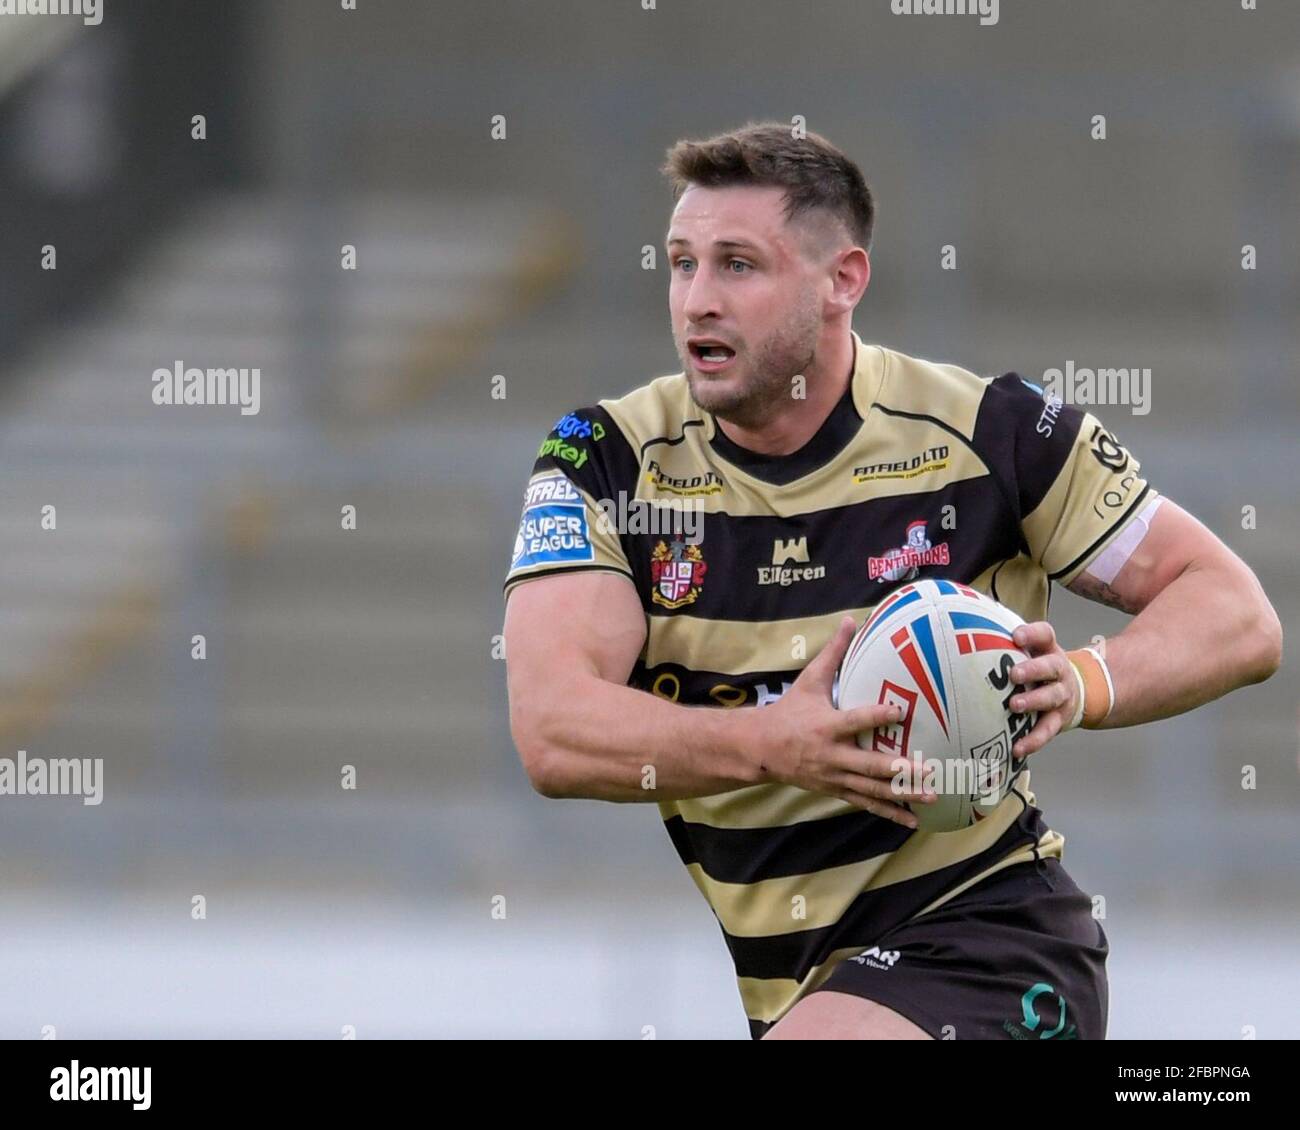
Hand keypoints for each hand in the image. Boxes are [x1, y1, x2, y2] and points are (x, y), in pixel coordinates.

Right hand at [755, 616, 934, 828]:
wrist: (761, 749)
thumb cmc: (789, 711)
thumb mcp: (809, 681)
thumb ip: (833, 653)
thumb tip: (851, 620)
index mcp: (826, 725)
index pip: (855, 721)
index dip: (877, 716)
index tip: (901, 711)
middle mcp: (832, 755)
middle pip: (868, 766)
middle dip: (898, 770)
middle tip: (927, 769)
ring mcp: (835, 777)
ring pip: (872, 789)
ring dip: (902, 794)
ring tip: (930, 795)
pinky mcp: (836, 790)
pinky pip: (866, 804)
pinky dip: (889, 813)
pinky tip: (912, 821)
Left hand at [1008, 621, 1079, 760]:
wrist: (1076, 693)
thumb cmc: (1038, 669)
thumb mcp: (1030, 651)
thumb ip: (1003, 644)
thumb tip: (958, 632)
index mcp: (1048, 650)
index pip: (1045, 635)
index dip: (1033, 634)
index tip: (1016, 636)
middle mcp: (1059, 670)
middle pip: (1051, 666)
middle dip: (1033, 669)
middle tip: (1013, 675)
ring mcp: (1061, 695)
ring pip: (1051, 697)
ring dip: (1034, 701)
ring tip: (1015, 706)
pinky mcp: (1059, 719)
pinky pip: (1047, 730)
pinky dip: (1033, 740)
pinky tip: (1017, 748)